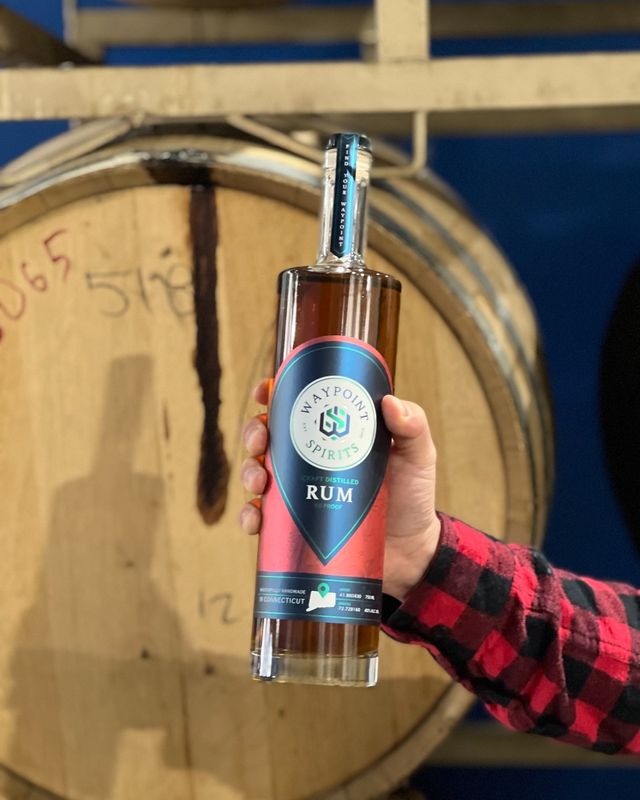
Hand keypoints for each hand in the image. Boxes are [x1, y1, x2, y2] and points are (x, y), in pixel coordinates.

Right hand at [240, 381, 441, 601]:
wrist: (411, 551)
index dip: (274, 393)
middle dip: (254, 432)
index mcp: (332, 433)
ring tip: (259, 482)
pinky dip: (250, 516)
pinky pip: (262, 518)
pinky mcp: (295, 525)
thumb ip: (412, 427)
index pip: (297, 406)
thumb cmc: (412, 496)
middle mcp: (309, 458)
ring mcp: (299, 492)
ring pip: (257, 473)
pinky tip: (256, 519)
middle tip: (261, 440)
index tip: (266, 391)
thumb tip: (388, 402)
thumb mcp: (417, 456)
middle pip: (268, 435)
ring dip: (248, 472)